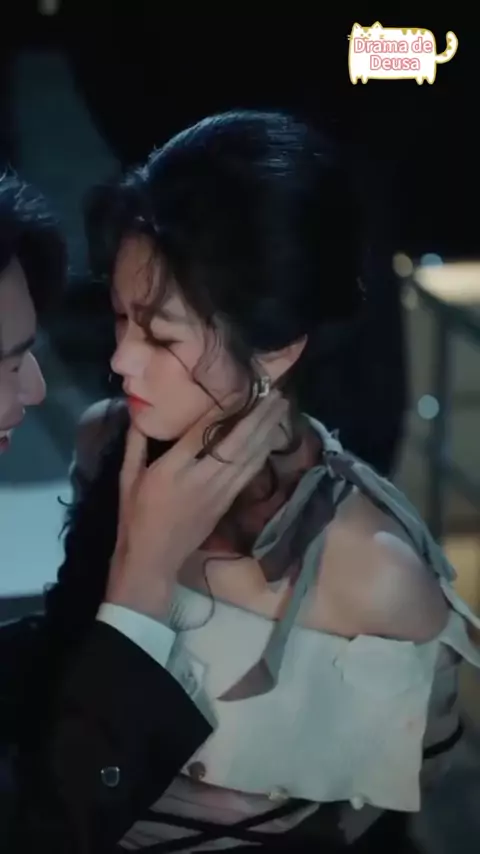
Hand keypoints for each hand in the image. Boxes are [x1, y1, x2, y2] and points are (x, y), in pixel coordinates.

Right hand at [106, 390, 287, 618]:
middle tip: (274, 393)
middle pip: (235, 443)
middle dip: (257, 417)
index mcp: (171, 469)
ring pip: (248, 458)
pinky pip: (248, 474)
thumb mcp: (127, 477)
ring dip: (266, 432)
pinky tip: (270, 438)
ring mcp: (217, 493)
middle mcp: (200, 479)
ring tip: (280, 408)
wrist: (153, 560)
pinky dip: (261, 454)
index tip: (240, 389)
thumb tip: (139, 412)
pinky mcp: (226, 503)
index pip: (202, 434)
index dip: (223, 410)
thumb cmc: (135, 517)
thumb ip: (135, 443)